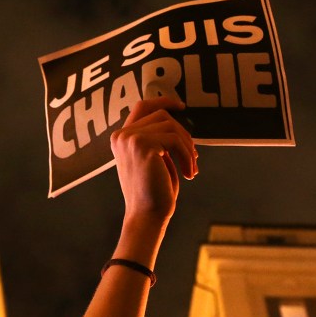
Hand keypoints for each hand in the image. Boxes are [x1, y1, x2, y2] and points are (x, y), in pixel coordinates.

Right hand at [110, 97, 197, 244]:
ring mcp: (130, 138)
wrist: (146, 216)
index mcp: (121, 138)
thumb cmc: (154, 193)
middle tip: (194, 158)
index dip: (163, 100)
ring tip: (192, 168)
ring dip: (188, 147)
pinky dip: (188, 156)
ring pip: (171, 125)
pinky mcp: (143, 145)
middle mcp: (121, 135)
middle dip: (183, 134)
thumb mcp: (156, 160)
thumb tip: (178, 122)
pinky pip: (175, 139)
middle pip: (161, 115)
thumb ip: (159, 140)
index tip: (182, 106)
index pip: (142, 107)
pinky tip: (189, 174)